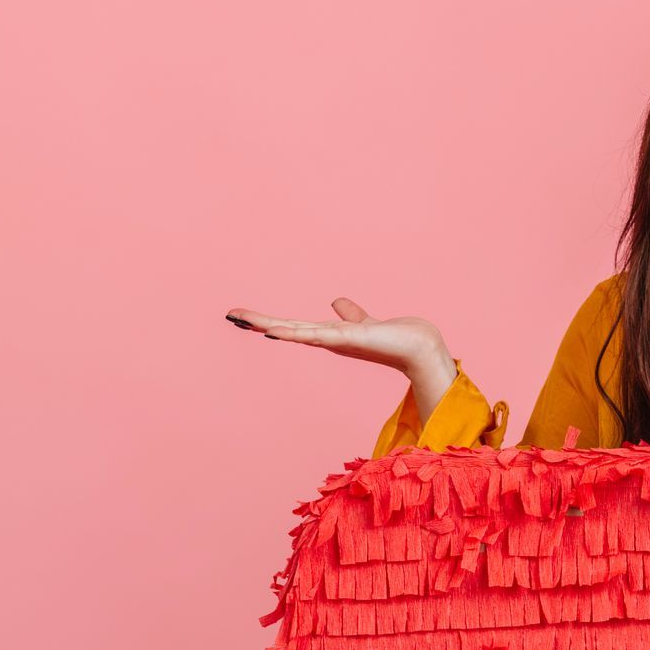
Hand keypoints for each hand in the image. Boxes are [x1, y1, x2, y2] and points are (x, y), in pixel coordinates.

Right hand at [225, 297, 450, 380]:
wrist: (418, 348)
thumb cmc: (395, 339)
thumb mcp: (364, 322)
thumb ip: (350, 314)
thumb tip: (337, 301)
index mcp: (329, 335)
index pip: (293, 326)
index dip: (270, 321)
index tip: (245, 317)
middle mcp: (328, 340)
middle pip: (287, 329)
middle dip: (258, 322)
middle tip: (231, 315)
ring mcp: (335, 341)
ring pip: (294, 331)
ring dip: (267, 325)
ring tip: (242, 319)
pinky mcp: (347, 339)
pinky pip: (314, 335)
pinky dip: (292, 333)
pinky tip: (274, 330)